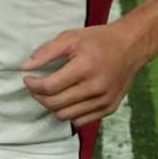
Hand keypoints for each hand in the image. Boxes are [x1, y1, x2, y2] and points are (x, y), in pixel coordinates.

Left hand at [22, 13, 155, 126]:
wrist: (131, 47)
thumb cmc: (98, 40)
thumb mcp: (71, 37)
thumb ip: (46, 52)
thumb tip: (26, 67)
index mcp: (85, 67)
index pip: (50, 87)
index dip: (33, 85)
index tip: (28, 78)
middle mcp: (96, 88)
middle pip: (55, 104)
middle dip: (39, 96)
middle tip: (35, 86)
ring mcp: (104, 101)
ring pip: (66, 116)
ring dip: (52, 107)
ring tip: (50, 93)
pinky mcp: (110, 108)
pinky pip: (81, 121)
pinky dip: (69, 113)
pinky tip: (67, 99)